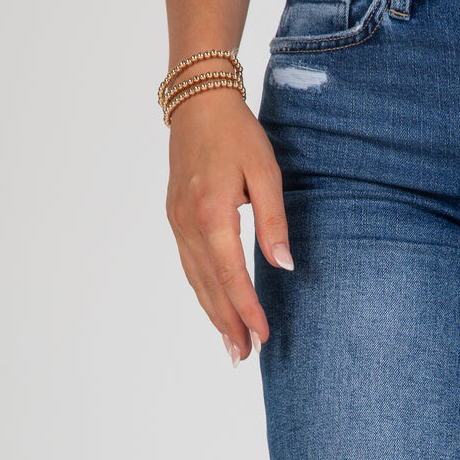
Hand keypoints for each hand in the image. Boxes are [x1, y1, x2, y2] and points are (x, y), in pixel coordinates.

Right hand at [165, 86, 292, 364]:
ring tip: (231, 345)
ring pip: (196, 280)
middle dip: (229, 324)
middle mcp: (189, 223)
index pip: (231, 275)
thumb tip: (284, 266)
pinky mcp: (176, 219)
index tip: (262, 335)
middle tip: (245, 356)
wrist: (198, 102)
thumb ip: (274, 222)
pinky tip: (214, 309)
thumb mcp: (266, 172)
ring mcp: (178, 222)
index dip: (247, 309)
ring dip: (213, 315)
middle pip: (210, 286)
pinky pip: (190, 266)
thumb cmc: (237, 134)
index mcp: (212, 213)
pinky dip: (203, 292)